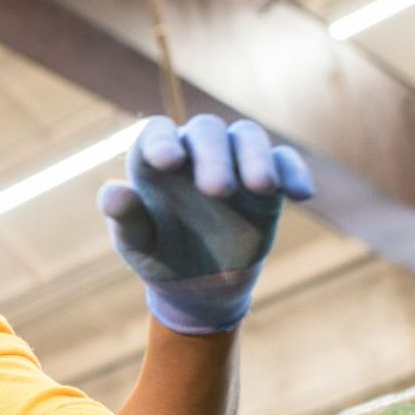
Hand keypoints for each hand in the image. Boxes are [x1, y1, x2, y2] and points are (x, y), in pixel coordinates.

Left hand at [97, 115, 314, 334]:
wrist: (198, 284)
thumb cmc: (159, 256)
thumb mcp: (138, 244)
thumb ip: (126, 218)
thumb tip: (113, 193)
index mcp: (155, 161)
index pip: (157, 132)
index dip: (161, 141)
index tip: (168, 163)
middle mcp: (195, 152)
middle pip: (206, 130)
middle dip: (213, 156)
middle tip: (217, 190)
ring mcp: (233, 162)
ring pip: (247, 137)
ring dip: (256, 157)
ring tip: (261, 186)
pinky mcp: (267, 181)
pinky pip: (284, 163)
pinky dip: (293, 173)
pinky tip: (301, 195)